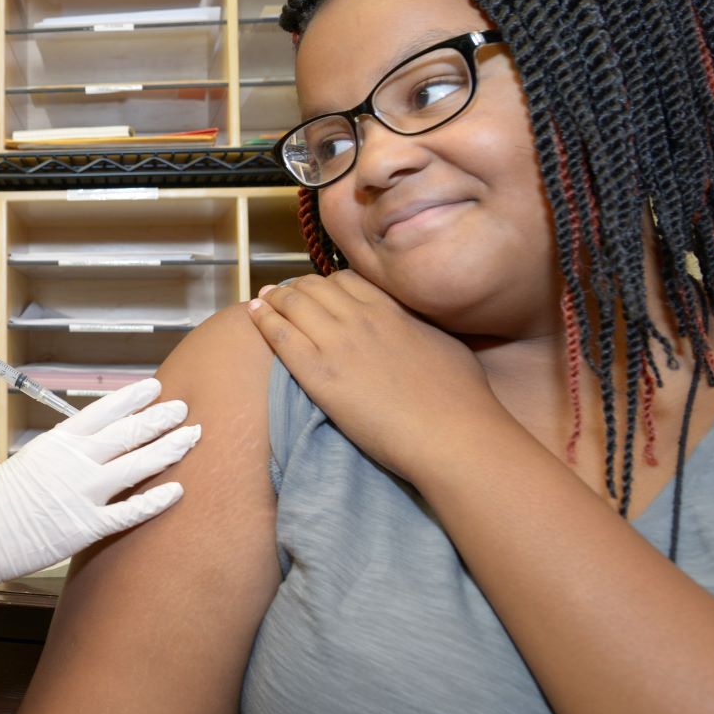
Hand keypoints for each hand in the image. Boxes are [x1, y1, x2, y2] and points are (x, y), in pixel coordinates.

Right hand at [0, 378, 198, 608]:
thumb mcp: (29, 462)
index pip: (103, 411)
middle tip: (184, 409)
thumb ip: (62, 454)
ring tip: (191, 437)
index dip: (132, 398)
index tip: (154, 387)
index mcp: (57, 442)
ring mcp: (82, 494)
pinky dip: (155, 501)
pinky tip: (178, 491)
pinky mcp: (85, 528)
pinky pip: (129, 512)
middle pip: (127, 434)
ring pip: (136, 466)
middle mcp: (73, 463)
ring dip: (167, 449)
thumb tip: (90, 447)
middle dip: (160, 419)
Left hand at [245, 270, 504, 481]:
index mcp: (390, 309)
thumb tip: (419, 329)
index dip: (326, 283)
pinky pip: (280, 336)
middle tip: (282, 293)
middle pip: (315, 288)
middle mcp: (360, 317)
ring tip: (263, 299)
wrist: (449, 431)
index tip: (317, 289)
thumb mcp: (446, 345)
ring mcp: (336, 342)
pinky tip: (253, 314)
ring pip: (293, 304)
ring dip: (275, 298)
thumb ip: (421, 329)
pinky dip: (263, 320)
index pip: (346, 281)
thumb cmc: (461, 397)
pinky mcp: (317, 373)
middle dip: (296, 287)